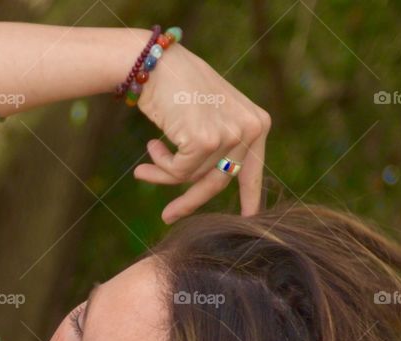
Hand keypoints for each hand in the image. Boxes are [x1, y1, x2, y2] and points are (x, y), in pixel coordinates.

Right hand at [132, 42, 270, 220]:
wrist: (154, 61)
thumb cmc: (178, 86)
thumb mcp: (213, 113)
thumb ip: (223, 144)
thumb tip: (217, 181)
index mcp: (258, 123)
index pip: (253, 169)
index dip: (251, 197)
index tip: (249, 219)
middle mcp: (250, 129)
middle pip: (220, 180)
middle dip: (191, 201)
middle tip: (168, 216)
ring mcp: (230, 135)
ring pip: (195, 177)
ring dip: (165, 176)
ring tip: (142, 171)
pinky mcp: (206, 141)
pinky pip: (179, 172)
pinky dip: (160, 166)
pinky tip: (150, 146)